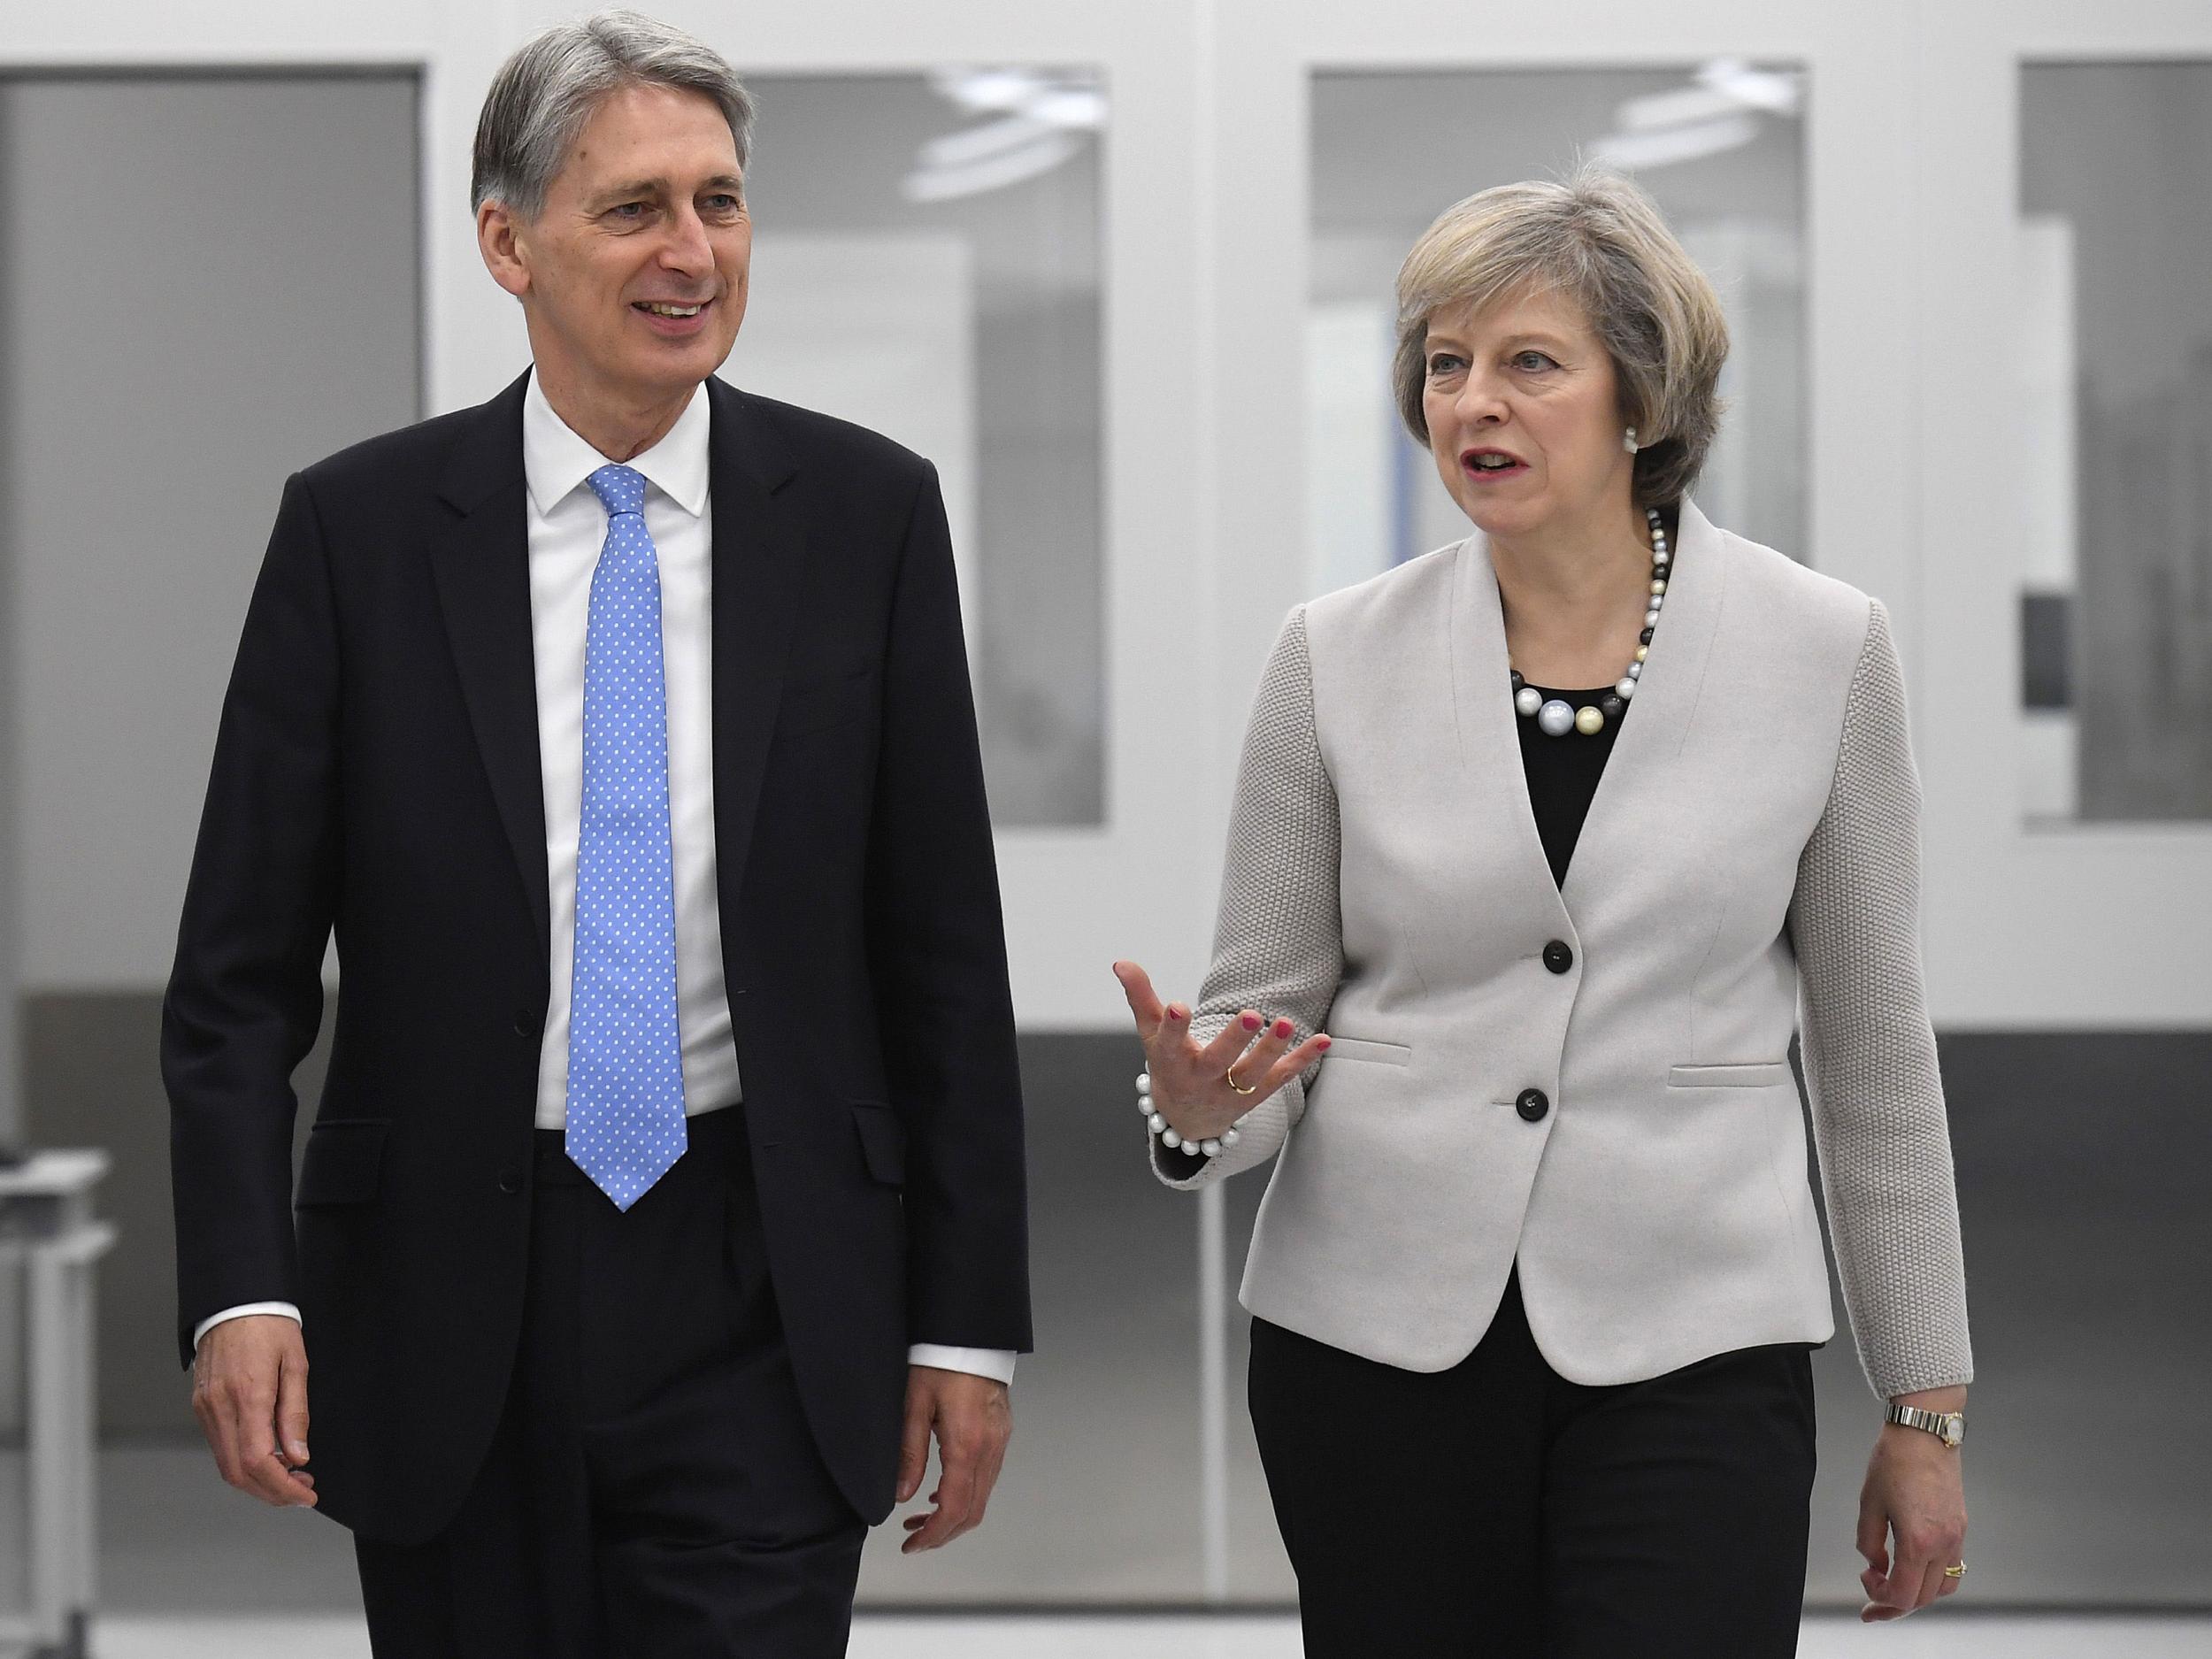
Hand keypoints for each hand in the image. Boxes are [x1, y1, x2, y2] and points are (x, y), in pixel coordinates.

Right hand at [192, 1314, 315, 1507]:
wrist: (235, 1300)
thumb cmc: (270, 1326)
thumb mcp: (296, 1364)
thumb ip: (295, 1413)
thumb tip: (298, 1456)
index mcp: (248, 1394)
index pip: (258, 1460)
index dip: (282, 1486)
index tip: (306, 1494)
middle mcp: (220, 1406)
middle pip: (238, 1472)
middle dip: (271, 1492)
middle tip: (301, 1491)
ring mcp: (206, 1408)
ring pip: (226, 1464)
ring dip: (258, 1480)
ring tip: (291, 1475)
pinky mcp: (201, 1406)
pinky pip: (220, 1446)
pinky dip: (243, 1462)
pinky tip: (268, 1457)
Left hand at [895, 1366, 1011, 1552]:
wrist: (970, 1333)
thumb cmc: (941, 1361)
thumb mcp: (914, 1405)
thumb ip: (909, 1453)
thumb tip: (901, 1495)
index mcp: (967, 1445)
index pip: (955, 1509)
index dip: (933, 1535)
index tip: (912, 1545)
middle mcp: (989, 1448)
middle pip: (973, 1511)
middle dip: (943, 1534)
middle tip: (913, 1539)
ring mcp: (999, 1442)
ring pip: (982, 1497)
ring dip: (953, 1515)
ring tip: (920, 1518)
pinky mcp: (1000, 1434)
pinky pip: (986, 1477)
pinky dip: (965, 1495)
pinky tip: (941, 1492)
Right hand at [1111, 960, 1330, 1143]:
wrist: (1185, 1119)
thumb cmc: (1168, 1062)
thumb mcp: (1150, 1033)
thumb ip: (1140, 996)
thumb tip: (1121, 961)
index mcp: (1173, 1062)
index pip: (1171, 1044)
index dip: (1174, 1027)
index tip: (1178, 1006)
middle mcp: (1201, 1080)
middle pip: (1218, 1062)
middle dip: (1235, 1040)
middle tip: (1252, 1014)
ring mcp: (1230, 1091)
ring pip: (1253, 1073)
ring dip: (1272, 1049)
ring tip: (1287, 1022)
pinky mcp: (1255, 1096)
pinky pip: (1281, 1078)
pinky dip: (1303, 1060)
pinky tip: (1324, 1040)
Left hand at [1856, 1394, 1967, 1620]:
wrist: (1925, 1432)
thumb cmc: (1894, 1461)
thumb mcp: (1869, 1502)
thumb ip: (1869, 1541)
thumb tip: (1876, 1564)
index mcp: (1918, 1541)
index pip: (1902, 1593)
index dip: (1879, 1599)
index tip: (1864, 1582)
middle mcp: (1944, 1545)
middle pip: (1923, 1597)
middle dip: (1894, 1605)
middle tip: (1871, 1603)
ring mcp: (1956, 1538)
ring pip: (1942, 1587)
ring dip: (1916, 1594)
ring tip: (1891, 1588)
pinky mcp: (1960, 1528)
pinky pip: (1952, 1568)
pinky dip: (1931, 1578)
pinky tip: (1911, 1570)